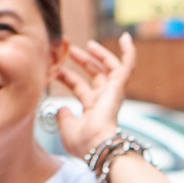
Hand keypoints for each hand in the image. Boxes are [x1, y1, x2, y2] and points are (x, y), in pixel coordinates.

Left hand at [51, 34, 138, 159]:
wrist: (97, 145)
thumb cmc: (83, 142)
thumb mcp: (66, 128)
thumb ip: (63, 116)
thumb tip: (61, 108)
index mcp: (92, 110)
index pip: (80, 88)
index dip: (67, 78)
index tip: (55, 70)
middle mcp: (104, 100)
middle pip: (95, 76)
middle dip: (82, 62)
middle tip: (71, 51)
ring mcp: (113, 93)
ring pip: (110, 68)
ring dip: (99, 55)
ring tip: (88, 45)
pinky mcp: (119, 87)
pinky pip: (128, 65)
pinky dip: (128, 52)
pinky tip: (125, 37)